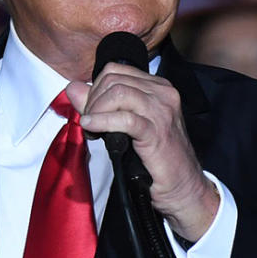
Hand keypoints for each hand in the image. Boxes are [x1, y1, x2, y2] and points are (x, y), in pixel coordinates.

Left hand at [67, 64, 219, 241]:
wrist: (183, 186)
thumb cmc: (156, 158)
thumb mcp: (125, 125)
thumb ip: (99, 104)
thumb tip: (73, 87)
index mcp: (157, 87)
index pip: (114, 71)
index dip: (95, 89)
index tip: (91, 112)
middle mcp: (163, 93)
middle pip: (113, 80)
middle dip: (93, 100)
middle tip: (89, 123)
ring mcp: (162, 111)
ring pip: (118, 93)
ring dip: (96, 110)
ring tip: (92, 129)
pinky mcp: (157, 132)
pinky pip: (124, 119)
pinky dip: (102, 122)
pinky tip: (92, 129)